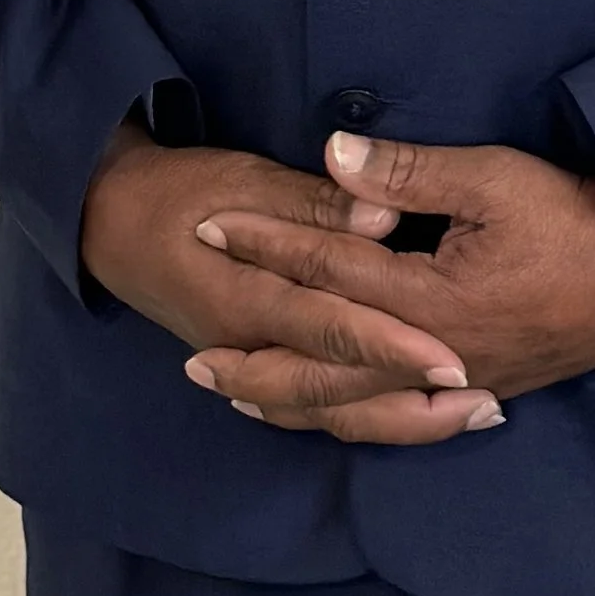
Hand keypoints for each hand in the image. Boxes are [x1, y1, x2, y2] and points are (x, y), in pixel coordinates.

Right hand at [77, 123, 497, 444]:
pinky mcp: (253, 366)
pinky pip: (312, 410)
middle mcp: (251, 346)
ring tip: (471, 415)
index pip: (335, 327)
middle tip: (485, 401)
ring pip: (330, 412)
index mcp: (247, 296)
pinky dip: (361, 417)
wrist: (109, 220)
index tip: (455, 358)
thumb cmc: (180, 187)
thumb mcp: (245, 177)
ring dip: (401, 418)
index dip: (396, 345)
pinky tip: (406, 415)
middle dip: (416, 398)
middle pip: (341, 389)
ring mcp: (251, 366)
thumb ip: (316, 204)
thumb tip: (381, 219)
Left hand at [182, 131, 594, 431]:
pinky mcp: (476, 393)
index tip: (210, 228)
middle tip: (192, 355)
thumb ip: (410, 175)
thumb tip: (332, 155)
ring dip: (291, 398)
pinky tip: (328, 415)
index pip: (328, 271)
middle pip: (324, 364)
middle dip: (256, 353)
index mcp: (430, 302)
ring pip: (354, 407)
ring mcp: (455, 385)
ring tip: (239, 393)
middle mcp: (431, 358)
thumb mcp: (496, 178)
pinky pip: (393, 422)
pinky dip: (347, 420)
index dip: (265, 246)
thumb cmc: (578, 221)